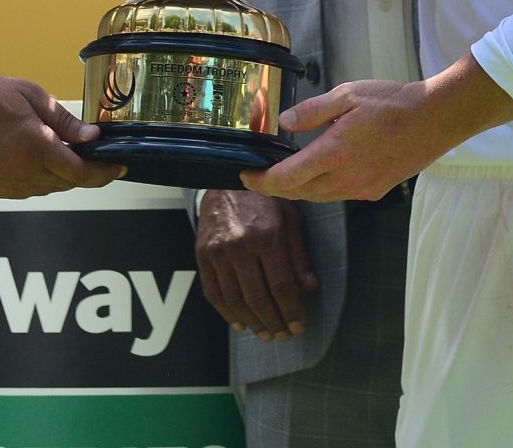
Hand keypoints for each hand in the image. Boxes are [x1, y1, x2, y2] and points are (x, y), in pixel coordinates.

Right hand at [0, 74, 124, 197]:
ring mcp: (7, 186)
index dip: (105, 173)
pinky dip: (40, 178)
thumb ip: (64, 120)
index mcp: (35, 147)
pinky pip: (28, 190)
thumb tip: (92, 138)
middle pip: (68, 182)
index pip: (82, 172)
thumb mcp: (30, 95)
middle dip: (85, 170)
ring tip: (62, 151)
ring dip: (62, 175)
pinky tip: (35, 158)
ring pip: (48, 188)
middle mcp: (23, 173)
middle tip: (93, 153)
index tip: (120, 166)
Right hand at [195, 190, 317, 341]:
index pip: (281, 286)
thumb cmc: (264, 198)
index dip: (291, 311)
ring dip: (251, 322)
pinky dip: (225, 313)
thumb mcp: (290, 217)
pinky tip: (239, 323)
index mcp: (267, 236)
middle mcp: (240, 246)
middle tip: (283, 335)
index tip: (299, 326)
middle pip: (257, 298)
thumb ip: (299, 255)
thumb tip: (310, 288)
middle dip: (273, 322)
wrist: (225, 177)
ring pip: (234, 299)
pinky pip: (212, 292)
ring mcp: (218, 252)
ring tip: (264, 333)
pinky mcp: (202, 254)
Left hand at [240, 60, 512, 201]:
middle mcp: (346, 179)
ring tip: (285, 172)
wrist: (436, 119)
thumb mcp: (347, 94)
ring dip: (298, 189)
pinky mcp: (376, 190)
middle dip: (275, 187)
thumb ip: (312, 111)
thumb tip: (284, 123)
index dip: (260, 182)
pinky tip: (320, 170)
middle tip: (258, 174)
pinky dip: (321, 187)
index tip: (244, 175)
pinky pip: (339, 195)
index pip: (286, 180)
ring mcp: (363, 188)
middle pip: (299, 194)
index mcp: (335, 153)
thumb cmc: (393, 102)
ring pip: (319, 197)